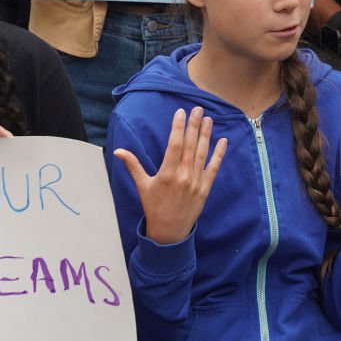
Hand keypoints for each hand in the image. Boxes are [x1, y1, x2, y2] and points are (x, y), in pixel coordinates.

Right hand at [113, 107, 227, 244]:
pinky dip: (218, 154)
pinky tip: (223, 141)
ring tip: (208, 119)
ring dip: (206, 135)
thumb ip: (132, 165)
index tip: (181, 112)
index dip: (178, 127)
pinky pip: (213, 168)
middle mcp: (183, 175)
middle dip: (194, 125)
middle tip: (198, 109)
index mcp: (167, 173)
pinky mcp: (205, 188)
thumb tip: (118, 151)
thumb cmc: (154, 207)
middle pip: (190, 145)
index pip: (175, 144)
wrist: (169, 232)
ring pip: (202, 153)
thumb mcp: (142, 185)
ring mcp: (196, 182)